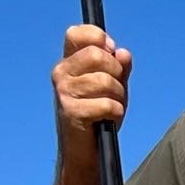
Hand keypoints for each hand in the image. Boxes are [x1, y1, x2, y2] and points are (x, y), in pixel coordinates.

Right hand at [51, 23, 132, 142]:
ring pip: (105, 81)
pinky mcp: (71, 112)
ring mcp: (64, 92)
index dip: (98, 37)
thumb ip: (120, 68)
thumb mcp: (114, 87)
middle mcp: (61, 73)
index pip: (77, 33)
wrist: (86, 151)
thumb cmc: (99, 115)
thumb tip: (123, 53)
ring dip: (118, 96)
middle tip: (115, 90)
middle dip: (116, 73)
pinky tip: (109, 119)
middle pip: (97, 55)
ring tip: (112, 107)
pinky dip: (116, 113)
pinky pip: (107, 104)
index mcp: (69, 62)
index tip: (110, 51)